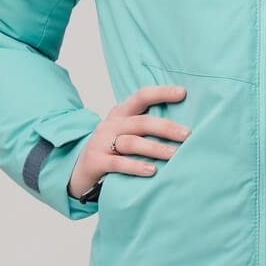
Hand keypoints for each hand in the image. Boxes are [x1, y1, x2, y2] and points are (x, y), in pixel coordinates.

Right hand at [68, 84, 190, 198]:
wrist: (78, 172)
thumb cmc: (110, 152)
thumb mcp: (125, 134)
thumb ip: (146, 128)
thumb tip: (183, 128)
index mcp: (120, 114)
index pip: (141, 97)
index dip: (161, 93)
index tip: (183, 93)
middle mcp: (110, 125)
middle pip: (141, 122)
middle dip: (166, 127)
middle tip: (187, 135)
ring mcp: (101, 143)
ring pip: (131, 142)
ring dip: (155, 148)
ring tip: (174, 155)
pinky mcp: (96, 162)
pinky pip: (118, 163)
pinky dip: (136, 167)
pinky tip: (151, 170)